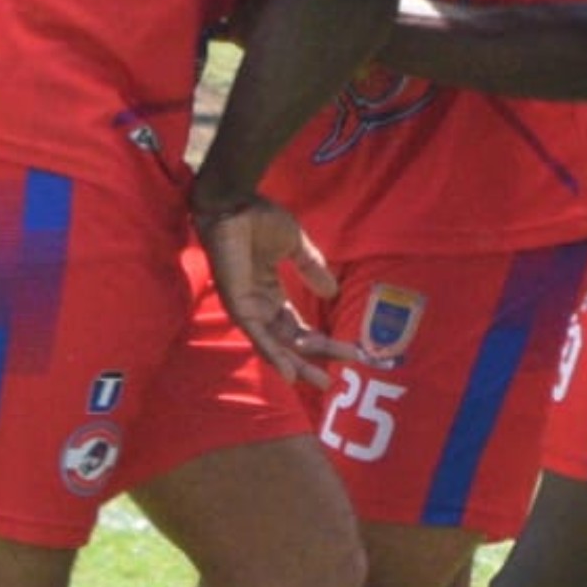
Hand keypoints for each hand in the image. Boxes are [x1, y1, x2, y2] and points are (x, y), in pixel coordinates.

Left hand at [194, 192, 352, 389]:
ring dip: (296, 365)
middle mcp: (258, 306)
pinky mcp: (238, 306)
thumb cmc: (259, 219)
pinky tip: (290, 373)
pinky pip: (257, 337)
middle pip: (288, 343)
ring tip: (319, 382)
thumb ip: (312, 269)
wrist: (236, 204)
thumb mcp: (295, 246)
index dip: (321, 342)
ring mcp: (247, 309)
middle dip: (311, 361)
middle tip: (333, 381)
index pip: (298, 327)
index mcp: (270, 294)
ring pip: (274, 346)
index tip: (350, 352)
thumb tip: (332, 292)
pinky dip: (274, 355)